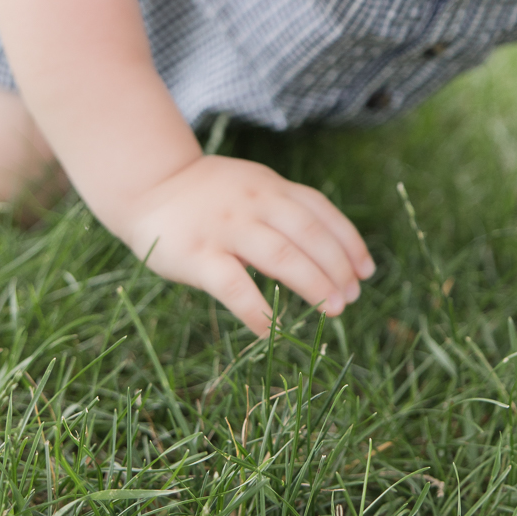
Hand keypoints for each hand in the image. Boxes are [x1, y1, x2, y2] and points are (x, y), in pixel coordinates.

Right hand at [121, 155, 374, 336]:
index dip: (349, 242)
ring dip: (314, 285)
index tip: (367, 270)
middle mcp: (254, 203)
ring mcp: (226, 228)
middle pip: (309, 235)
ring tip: (333, 310)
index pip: (321, 212)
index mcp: (270, 187)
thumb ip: (284, 208)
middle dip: (337, 268)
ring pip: (282, 257)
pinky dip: (258, 311)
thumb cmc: (209, 194)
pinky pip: (234, 287)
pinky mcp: (198, 255)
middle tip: (351, 298)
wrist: (150, 184)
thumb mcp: (253, 185)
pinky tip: (272, 331)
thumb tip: (331, 251)